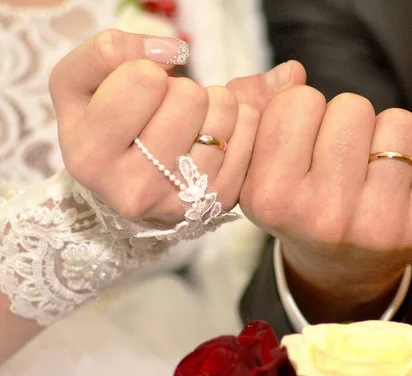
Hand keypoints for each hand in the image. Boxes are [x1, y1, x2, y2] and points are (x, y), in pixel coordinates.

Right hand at [51, 30, 305, 224]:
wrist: (124, 185)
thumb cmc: (101, 127)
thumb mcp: (77, 85)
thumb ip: (107, 52)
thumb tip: (174, 52)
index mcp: (91, 157)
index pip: (144, 78)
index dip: (144, 70)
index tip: (138, 90)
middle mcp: (134, 189)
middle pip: (189, 96)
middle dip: (180, 88)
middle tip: (167, 107)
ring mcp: (181, 200)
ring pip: (222, 111)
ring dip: (211, 101)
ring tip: (189, 118)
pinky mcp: (219, 200)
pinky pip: (248, 129)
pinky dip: (237, 117)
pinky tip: (211, 130)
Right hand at [239, 86, 411, 322]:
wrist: (339, 270)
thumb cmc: (298, 205)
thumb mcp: (257, 165)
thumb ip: (258, 106)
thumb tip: (294, 72)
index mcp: (272, 198)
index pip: (299, 101)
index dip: (303, 114)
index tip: (303, 147)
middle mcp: (324, 217)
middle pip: (352, 106)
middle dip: (346, 122)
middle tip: (340, 159)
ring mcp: (378, 226)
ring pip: (398, 122)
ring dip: (385, 135)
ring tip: (370, 169)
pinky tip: (401, 183)